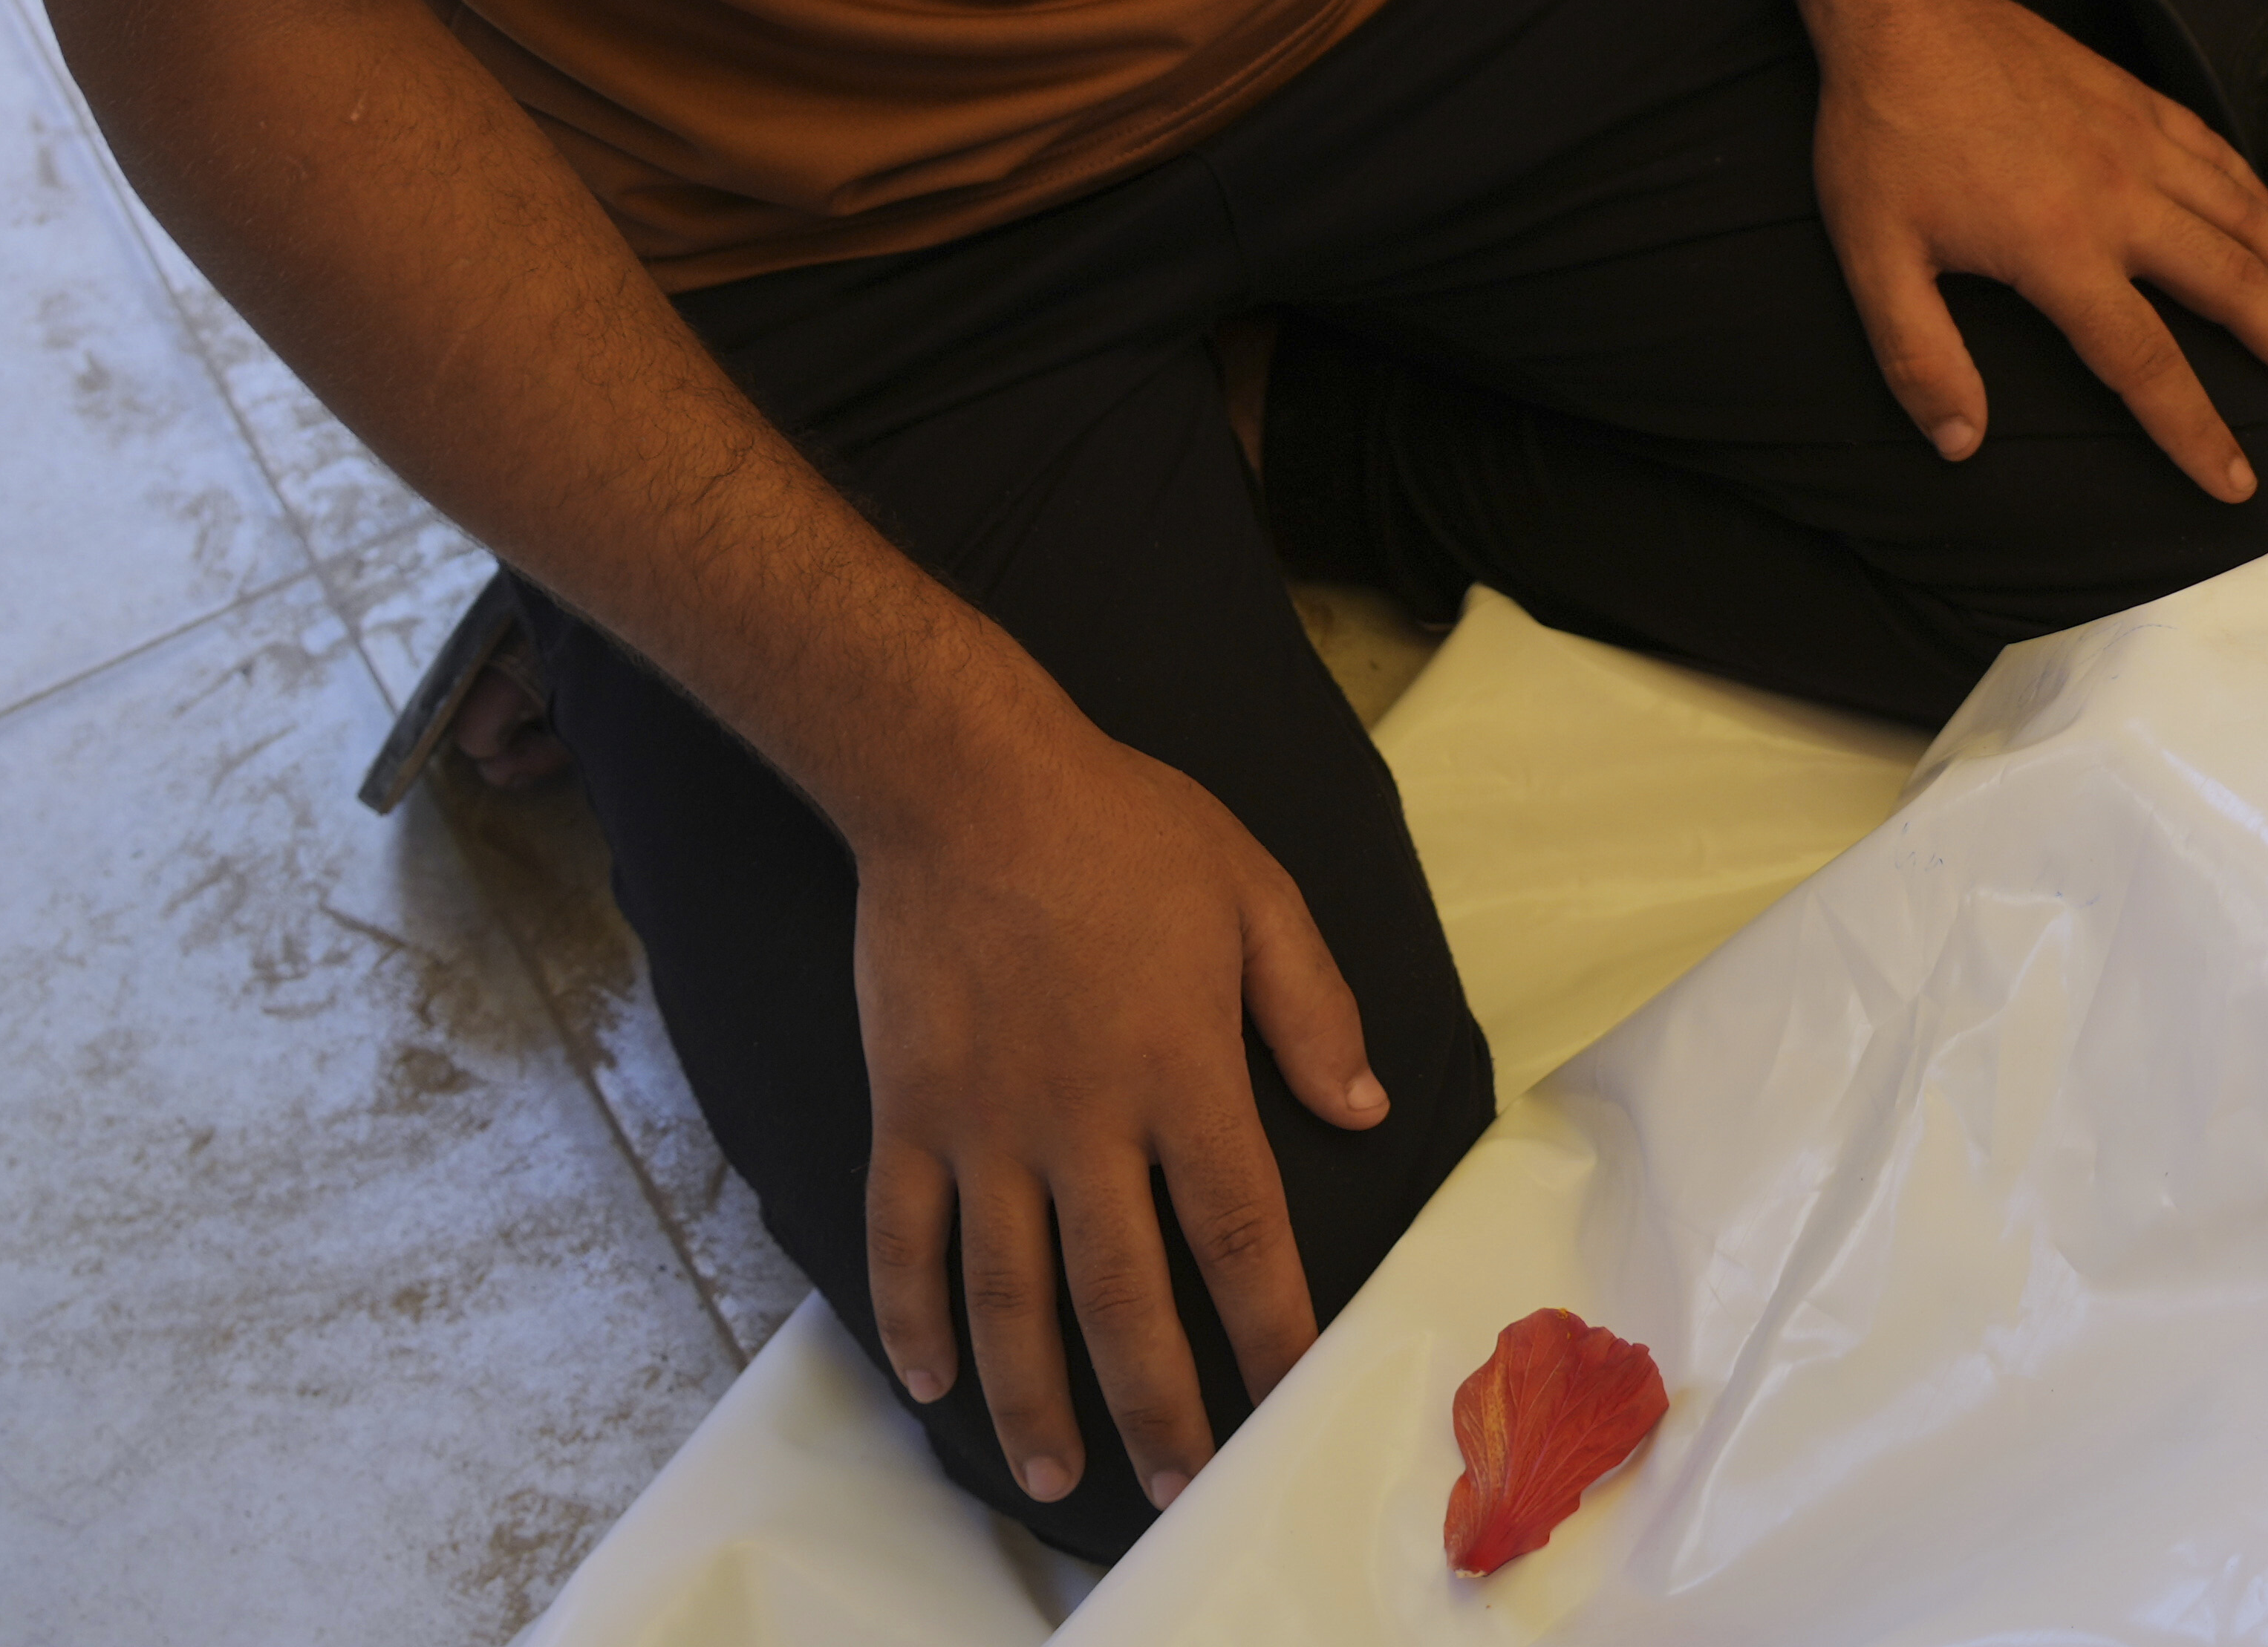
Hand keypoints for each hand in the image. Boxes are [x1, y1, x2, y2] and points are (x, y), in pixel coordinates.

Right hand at [851, 728, 1384, 1508]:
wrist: (965, 781)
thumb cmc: (1122, 827)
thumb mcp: (1255, 893)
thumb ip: (1312, 1009)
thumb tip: (1363, 1110)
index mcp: (1183, 1073)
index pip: (1240, 1234)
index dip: (1270, 1325)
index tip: (1290, 1392)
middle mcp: (1085, 1122)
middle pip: (1125, 1298)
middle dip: (1158, 1404)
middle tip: (1177, 1485)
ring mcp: (986, 1126)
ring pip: (1010, 1295)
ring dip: (1033, 1397)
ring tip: (1056, 1473)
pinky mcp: (909, 1111)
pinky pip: (904, 1238)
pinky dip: (914, 1317)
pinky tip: (934, 1382)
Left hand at [1817, 0, 2267, 493]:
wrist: (1904, 9)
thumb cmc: (1884, 135)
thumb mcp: (1873, 256)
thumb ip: (1918, 356)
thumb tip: (1960, 443)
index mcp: (2059, 247)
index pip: (2144, 361)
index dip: (2195, 430)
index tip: (2238, 482)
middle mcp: (2120, 197)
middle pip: (2234, 288)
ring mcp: (2139, 142)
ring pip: (2247, 218)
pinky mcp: (2138, 101)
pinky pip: (2221, 157)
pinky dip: (2265, 199)